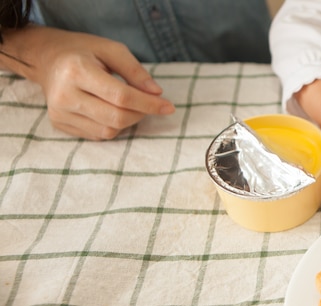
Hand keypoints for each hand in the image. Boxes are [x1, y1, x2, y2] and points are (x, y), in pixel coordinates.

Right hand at [30, 28, 174, 139]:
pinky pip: (98, 135)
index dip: (149, 104)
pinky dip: (113, 126)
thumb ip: (136, 71)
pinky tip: (110, 110)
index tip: (169, 107)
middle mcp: (65, 95)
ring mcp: (60, 113)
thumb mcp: (111, 50)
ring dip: (128, 121)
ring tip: (128, 104)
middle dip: (141, 114)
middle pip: (116, 118)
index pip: (121, 97)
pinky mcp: (60, 124)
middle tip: (149, 104)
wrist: (47, 59)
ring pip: (109, 131)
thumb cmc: (84, 52)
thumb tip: (157, 93)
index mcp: (77, 71)